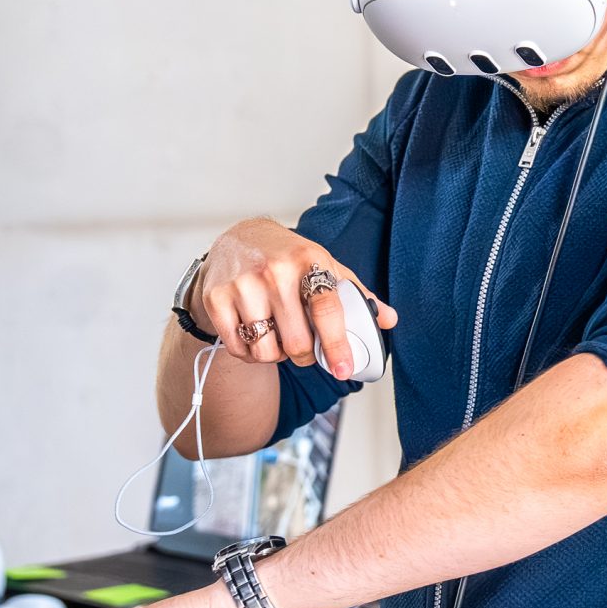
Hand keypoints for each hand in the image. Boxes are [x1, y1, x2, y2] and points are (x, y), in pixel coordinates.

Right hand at [186, 218, 397, 379]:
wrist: (237, 239)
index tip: (344, 369)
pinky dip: (250, 354)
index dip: (337, 345)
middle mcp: (274, 272)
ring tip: (278, 338)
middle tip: (303, 347)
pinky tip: (255, 336)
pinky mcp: (216, 299)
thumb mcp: (323, 265)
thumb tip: (389, 319)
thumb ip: (355, 293)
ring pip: (267, 351)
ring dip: (276, 356)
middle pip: (297, 341)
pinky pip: (239, 349)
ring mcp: (242, 285)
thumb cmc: (287, 257)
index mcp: (308, 261)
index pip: (327, 310)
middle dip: (304, 356)